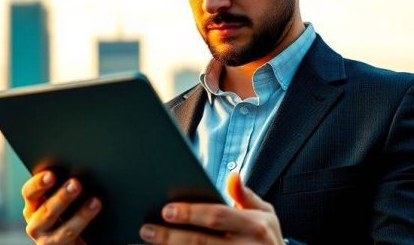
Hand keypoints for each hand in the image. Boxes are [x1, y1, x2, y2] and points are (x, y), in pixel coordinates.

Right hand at [22, 171, 101, 244]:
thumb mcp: (58, 200)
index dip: (38, 184)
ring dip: (81, 215)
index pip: (29, 193)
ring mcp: (48, 241)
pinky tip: (97, 211)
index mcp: (32, 206)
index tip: (51, 175)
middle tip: (76, 183)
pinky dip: (87, 225)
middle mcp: (36, 224)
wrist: (73, 239)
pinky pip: (76, 239)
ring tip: (95, 201)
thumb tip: (77, 172)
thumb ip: (63, 187)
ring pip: (65, 230)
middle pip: (47, 211)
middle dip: (62, 197)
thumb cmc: (66, 210)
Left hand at [139, 172, 283, 244]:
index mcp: (255, 226)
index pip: (217, 216)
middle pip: (200, 242)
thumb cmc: (267, 240)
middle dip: (171, 236)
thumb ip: (246, 196)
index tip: (166, 210)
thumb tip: (233, 176)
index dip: (191, 213)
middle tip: (147, 229)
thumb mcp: (266, 215)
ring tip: (149, 241)